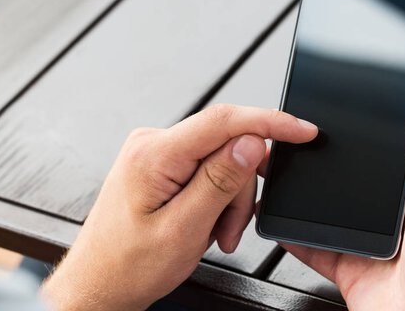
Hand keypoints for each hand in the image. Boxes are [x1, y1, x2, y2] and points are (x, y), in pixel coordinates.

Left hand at [40, 104, 317, 310]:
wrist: (100, 283)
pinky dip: (217, 196)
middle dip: (240, 187)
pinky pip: (207, 168)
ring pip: (221, 159)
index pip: (224, 120)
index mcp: (155, 154)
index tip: (303, 130)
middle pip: (227, 143)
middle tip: (232, 227)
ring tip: (216, 232)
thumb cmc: (130, 265)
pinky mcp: (164, 164)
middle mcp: (154, 143)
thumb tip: (252, 142)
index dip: (271, 122)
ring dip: (229, 198)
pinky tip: (208, 221)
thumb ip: (219, 181)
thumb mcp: (184, 229)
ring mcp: (158, 152)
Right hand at [279, 95, 404, 310]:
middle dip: (333, 161)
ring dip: (309, 193)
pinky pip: (313, 243)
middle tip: (305, 138)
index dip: (375, 131)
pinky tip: (277, 215)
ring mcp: (371, 240)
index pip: (396, 150)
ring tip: (285, 169)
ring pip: (332, 207)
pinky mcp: (348, 264)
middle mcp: (398, 214)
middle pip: (358, 178)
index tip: (351, 112)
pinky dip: (293, 232)